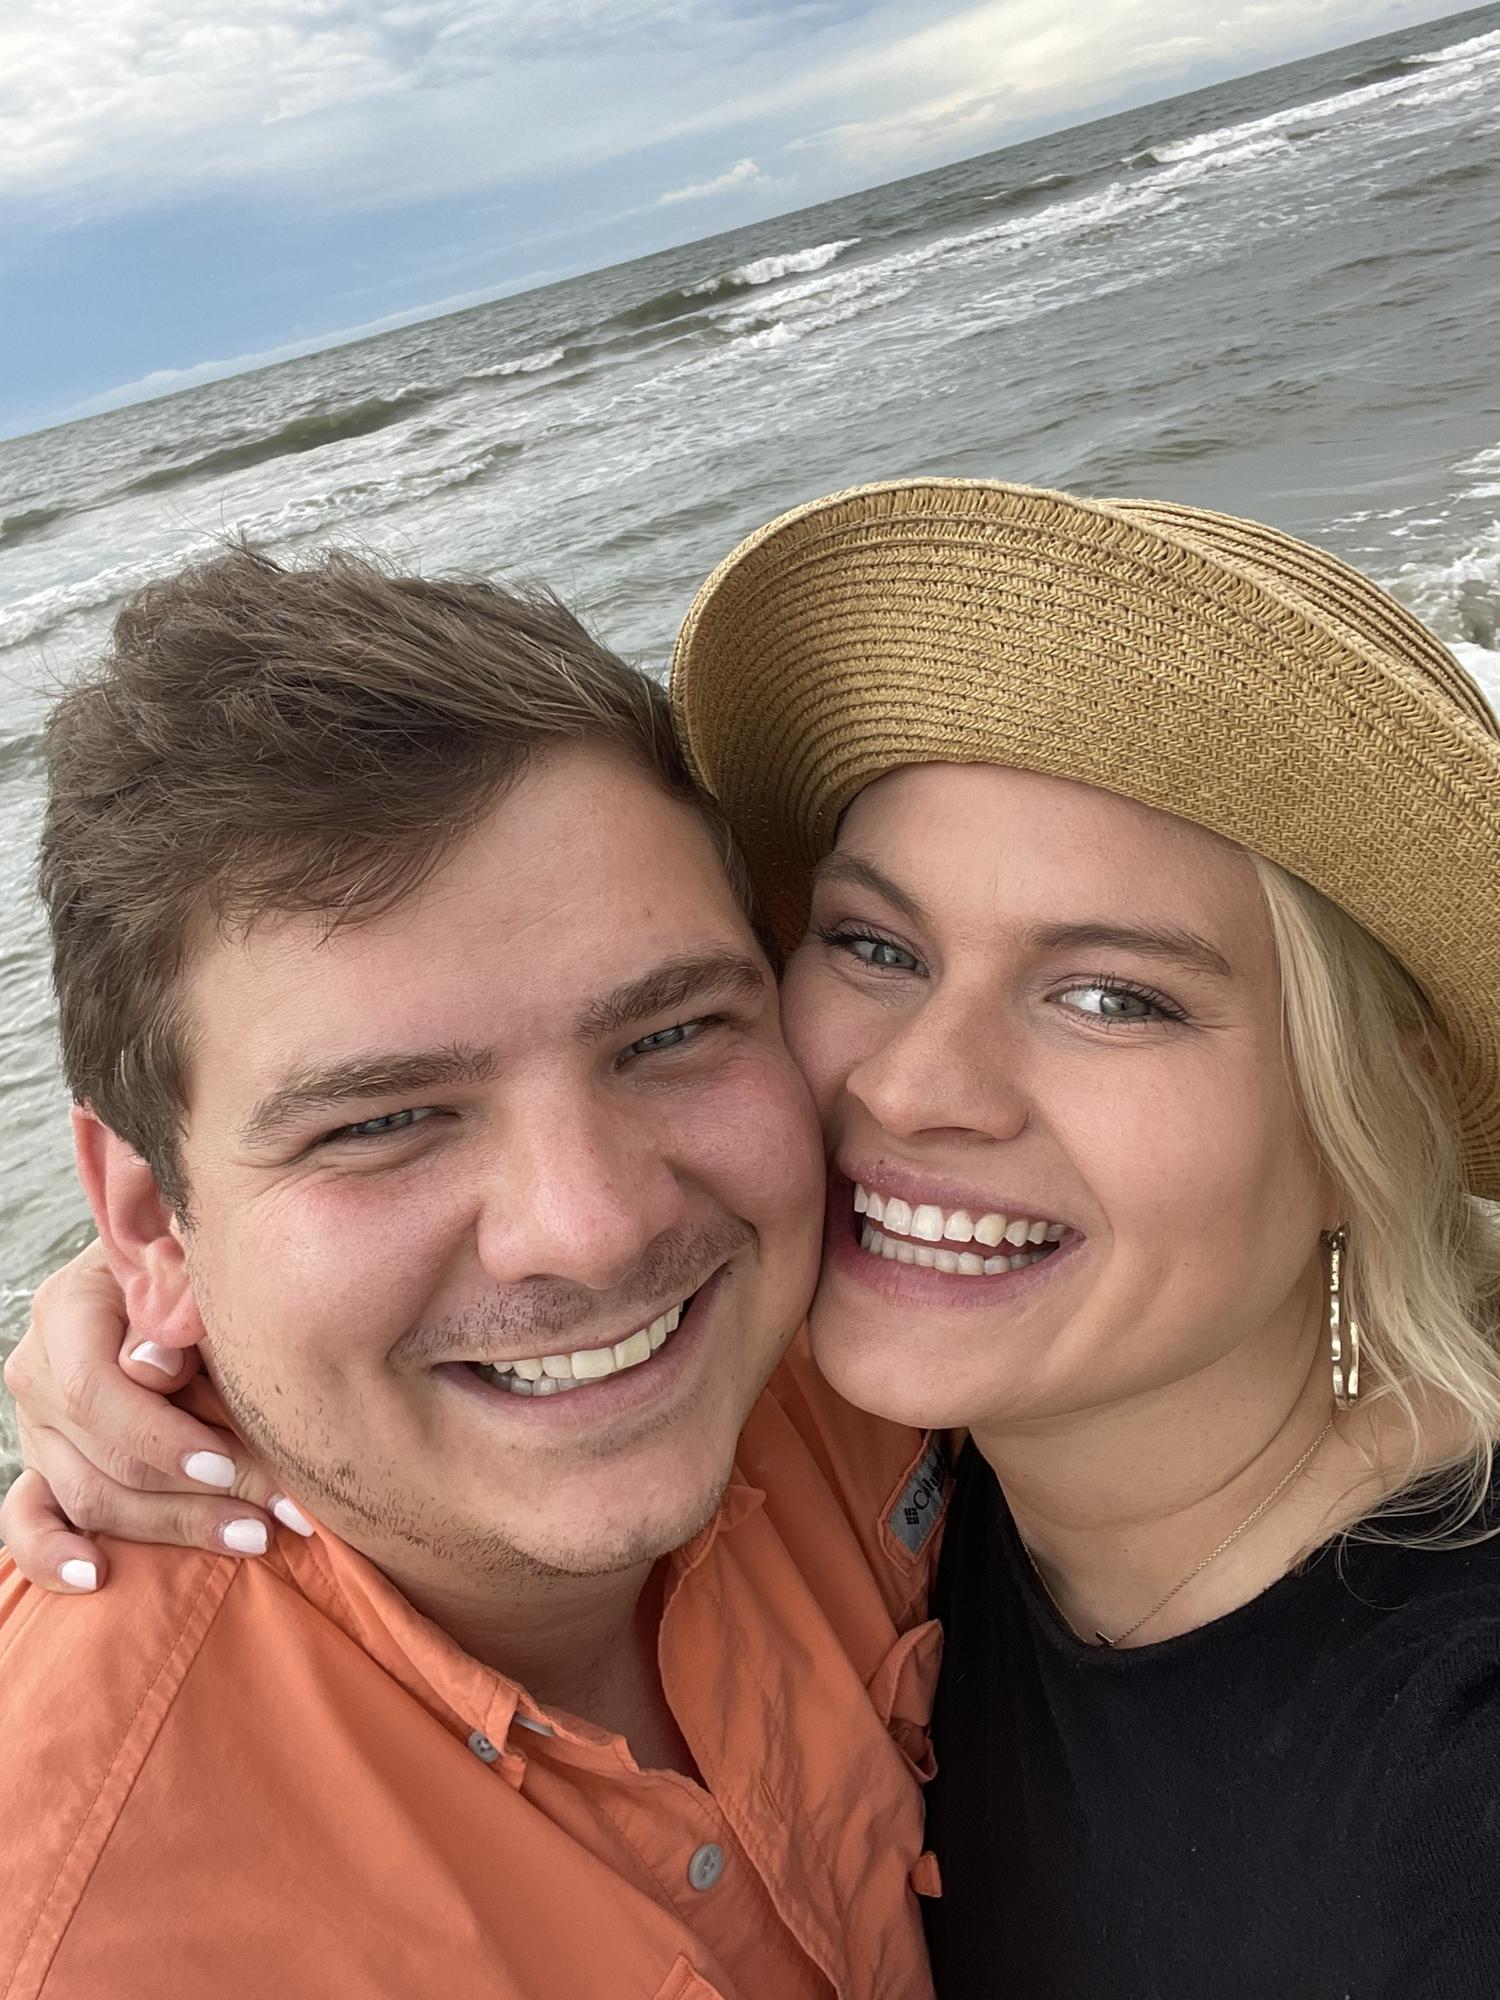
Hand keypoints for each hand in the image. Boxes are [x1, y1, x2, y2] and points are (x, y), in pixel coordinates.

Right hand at [1, 1240, 311, 1590]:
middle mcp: (39, 1371)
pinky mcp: (45, 1466)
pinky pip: (28, 1519)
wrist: (174, 1277)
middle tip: (277, 1515)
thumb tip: (156, 1366)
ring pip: (89, 1497)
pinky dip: (53, 1555)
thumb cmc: (196, 1274)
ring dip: (174, 1525)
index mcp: (68, 1310)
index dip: (160, 1437)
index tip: (228, 1464)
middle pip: (103, 1456)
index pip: (94, 1392)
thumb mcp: (193, 1270)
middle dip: (197, 1494)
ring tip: (252, 1537)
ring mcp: (38, 1425)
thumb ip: (177, 1306)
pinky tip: (96, 1576)